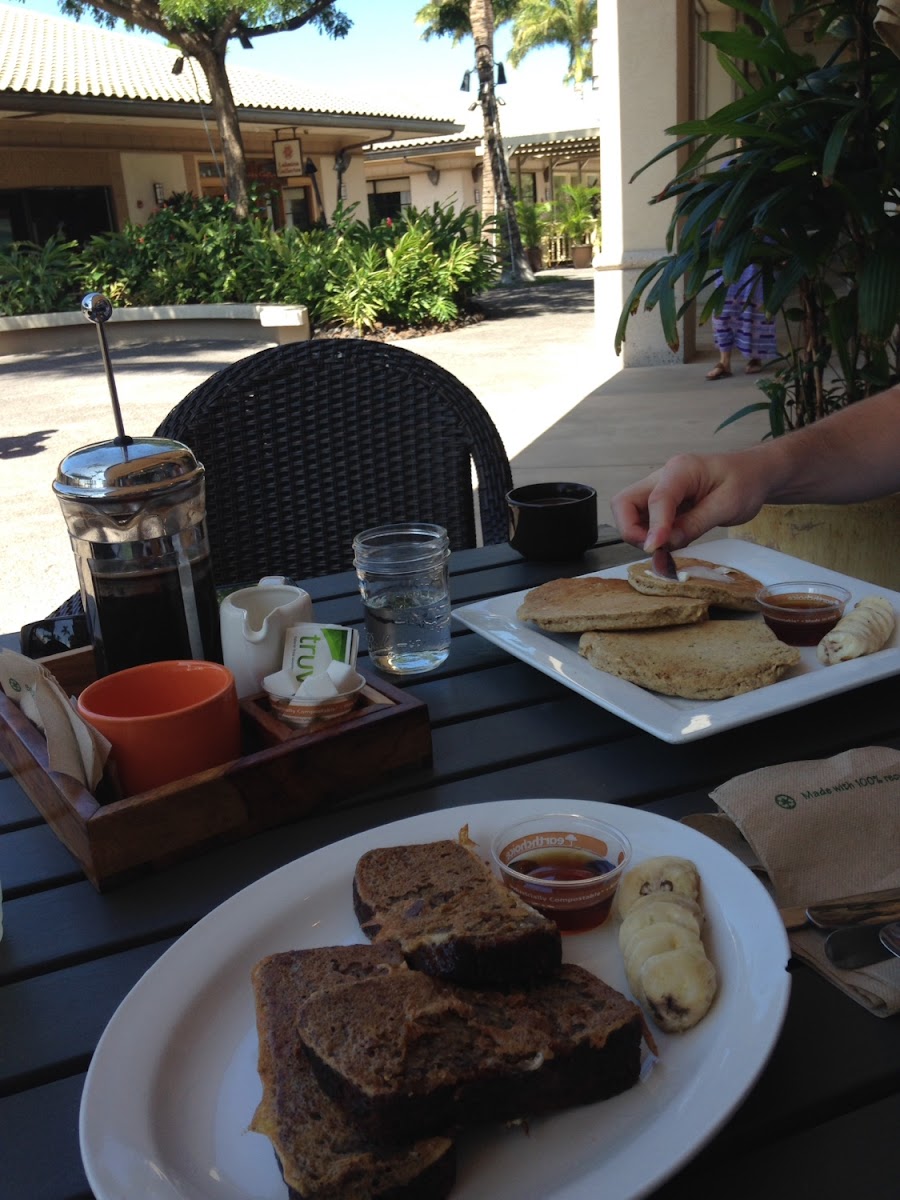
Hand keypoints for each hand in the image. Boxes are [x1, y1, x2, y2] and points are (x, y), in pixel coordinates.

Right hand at [610, 451, 770, 551]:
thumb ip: (696, 523)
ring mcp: (659, 490)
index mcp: (680, 470)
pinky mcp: (663, 504)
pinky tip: (669, 546)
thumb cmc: (745, 483)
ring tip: (667, 548)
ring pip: (629, 513)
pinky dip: (650, 537)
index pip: (656, 499)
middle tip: (656, 549)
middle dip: (631, 530)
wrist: (753, 474)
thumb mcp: (728, 505)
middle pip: (624, 503)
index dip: (653, 527)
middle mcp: (662, 478)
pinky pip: (643, 521)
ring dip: (639, 535)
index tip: (655, 550)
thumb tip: (667, 543)